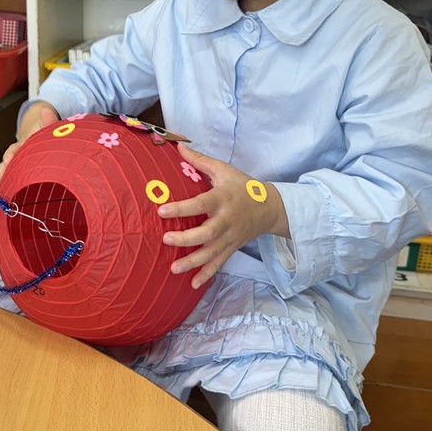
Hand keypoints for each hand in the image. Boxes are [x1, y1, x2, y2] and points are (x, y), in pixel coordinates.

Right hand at [0, 102, 59, 194]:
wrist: (45, 141)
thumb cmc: (47, 138)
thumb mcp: (50, 130)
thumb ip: (50, 122)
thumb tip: (47, 110)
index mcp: (25, 144)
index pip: (15, 148)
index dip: (11, 154)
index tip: (8, 159)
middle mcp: (17, 155)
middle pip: (5, 165)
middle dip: (0, 175)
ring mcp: (17, 166)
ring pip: (5, 175)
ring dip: (0, 185)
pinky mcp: (19, 175)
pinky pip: (10, 183)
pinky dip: (6, 191)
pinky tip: (2, 201)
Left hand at [158, 143, 289, 289]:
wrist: (270, 208)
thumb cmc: (242, 186)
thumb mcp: (224, 170)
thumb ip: (200, 161)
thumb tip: (178, 145)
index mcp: (223, 198)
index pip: (200, 204)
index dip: (181, 208)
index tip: (161, 210)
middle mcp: (226, 220)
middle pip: (207, 233)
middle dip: (186, 239)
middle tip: (166, 239)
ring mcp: (230, 237)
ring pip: (211, 253)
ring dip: (192, 262)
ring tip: (174, 269)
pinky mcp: (232, 248)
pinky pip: (219, 264)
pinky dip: (207, 275)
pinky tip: (193, 284)